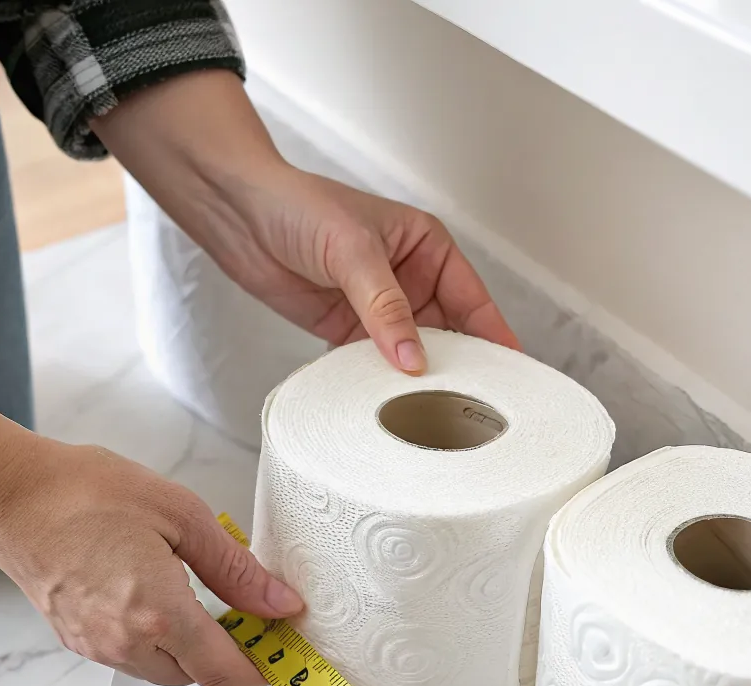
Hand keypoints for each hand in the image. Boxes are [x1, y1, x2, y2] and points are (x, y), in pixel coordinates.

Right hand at [0, 352, 301, 685]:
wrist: (7, 491)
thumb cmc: (88, 492)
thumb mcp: (182, 516)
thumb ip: (236, 569)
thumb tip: (280, 603)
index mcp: (158, 615)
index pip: (225, 671)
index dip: (262, 669)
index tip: (284, 649)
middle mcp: (126, 643)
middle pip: (197, 676)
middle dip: (231, 657)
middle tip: (254, 618)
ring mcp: (95, 646)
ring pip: (164, 670)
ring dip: (195, 650)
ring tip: (214, 605)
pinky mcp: (75, 638)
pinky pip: (132, 656)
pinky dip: (161, 642)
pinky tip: (167, 601)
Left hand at [93, 71, 520, 373]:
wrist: (237, 213)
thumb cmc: (297, 205)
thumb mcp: (352, 250)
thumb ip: (384, 306)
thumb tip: (412, 357)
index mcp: (427, 248)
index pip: (473, 299)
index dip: (494, 336)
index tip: (513, 372)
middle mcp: (410, 280)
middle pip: (448, 333)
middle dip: (460, 367)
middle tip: (476, 407)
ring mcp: (379, 308)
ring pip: (412, 353)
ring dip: (419, 380)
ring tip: (436, 414)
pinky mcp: (347, 330)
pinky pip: (373, 363)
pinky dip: (380, 383)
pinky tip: (390, 404)